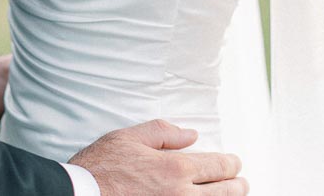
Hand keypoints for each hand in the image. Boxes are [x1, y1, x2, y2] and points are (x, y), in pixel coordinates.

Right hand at [69, 120, 247, 195]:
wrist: (82, 194)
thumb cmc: (101, 168)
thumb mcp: (130, 137)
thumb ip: (164, 132)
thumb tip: (190, 134)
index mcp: (175, 168)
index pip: (219, 167)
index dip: (232, 164)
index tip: (235, 164)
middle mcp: (181, 194)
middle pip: (226, 192)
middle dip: (237, 185)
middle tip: (241, 182)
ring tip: (232, 195)